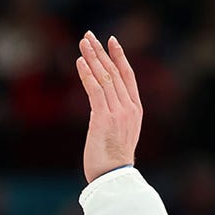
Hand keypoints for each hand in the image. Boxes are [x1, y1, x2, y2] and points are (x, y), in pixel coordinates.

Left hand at [75, 32, 140, 182]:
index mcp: (135, 110)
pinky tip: (79, 62)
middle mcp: (129, 108)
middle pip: (114, 72)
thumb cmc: (112, 161)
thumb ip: (113, 118)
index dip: (119, 56)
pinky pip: (95, 91)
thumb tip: (100, 111)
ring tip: (82, 43)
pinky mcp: (103, 119)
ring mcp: (117, 112)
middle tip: (89, 35)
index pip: (128, 76)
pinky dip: (87, 74)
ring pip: (104, 78)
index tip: (111, 41)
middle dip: (101, 51)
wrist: (113, 178)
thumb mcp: (118, 134)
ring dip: (92, 58)